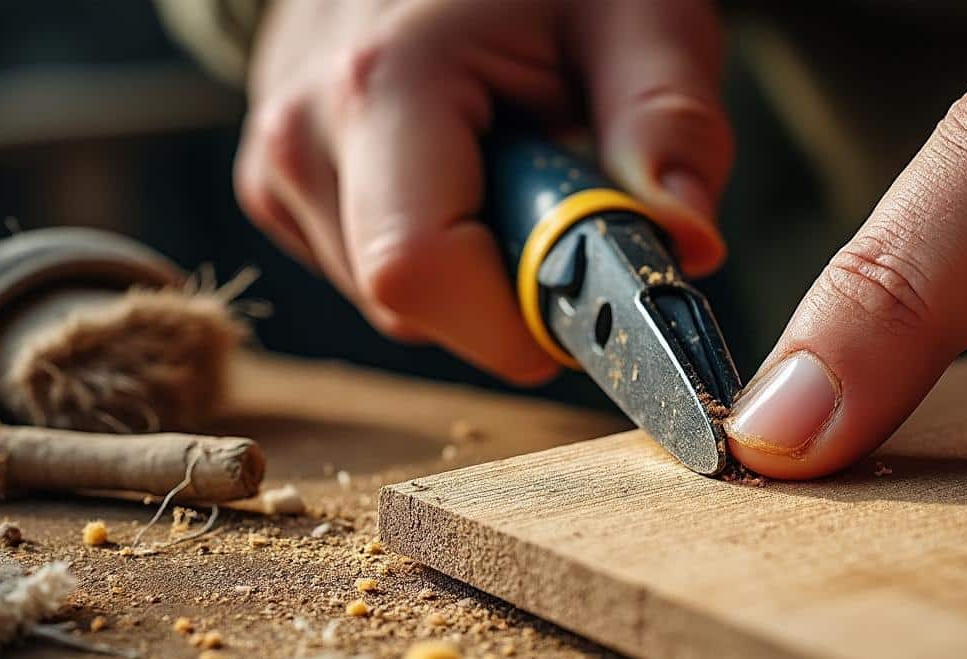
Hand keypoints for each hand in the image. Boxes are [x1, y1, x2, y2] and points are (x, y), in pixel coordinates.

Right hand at [235, 0, 730, 383]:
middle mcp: (304, 132)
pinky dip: (435, 252)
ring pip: (392, 305)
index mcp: (384, 82)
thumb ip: (668, 122)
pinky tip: (459, 175)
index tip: (588, 299)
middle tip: (560, 203)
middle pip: (410, 307)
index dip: (514, 321)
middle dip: (506, 292)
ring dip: (472, 272)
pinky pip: (367, 277)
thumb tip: (686, 243)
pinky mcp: (280, 188)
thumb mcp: (637, 14)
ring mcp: (280, 164)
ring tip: (507, 168)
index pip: (419, 275)